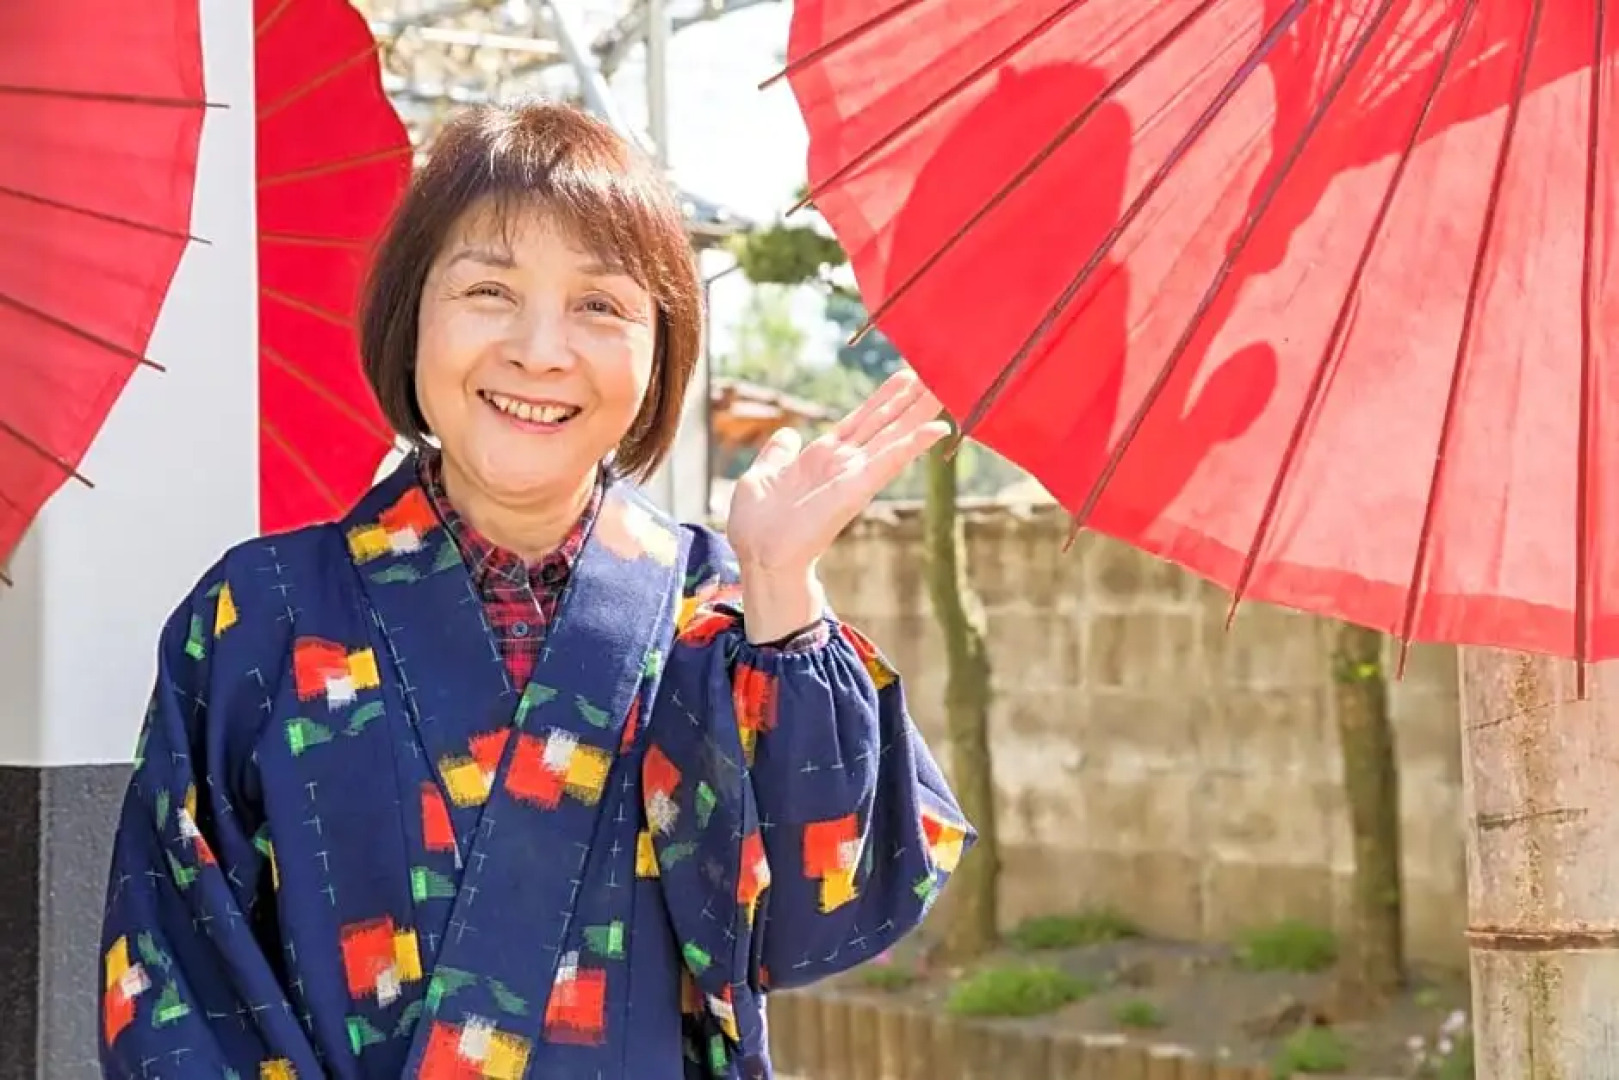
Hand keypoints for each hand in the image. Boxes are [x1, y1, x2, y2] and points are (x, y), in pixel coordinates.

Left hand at [727, 370, 950, 640]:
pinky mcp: (857, 488)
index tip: (906, 376)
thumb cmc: (756, 524)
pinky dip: (913, 444)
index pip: (861, 419)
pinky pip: (890, 461)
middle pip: (884, 423)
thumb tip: (788, 434)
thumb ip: (777, 453)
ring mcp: (853, 474)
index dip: (884, 398)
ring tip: (944, 389)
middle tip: (938, 372)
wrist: (758, 555)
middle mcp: (844, 463)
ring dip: (919, 413)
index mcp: (822, 456)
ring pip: (893, 436)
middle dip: (910, 399)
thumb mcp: (762, 475)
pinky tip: (937, 428)